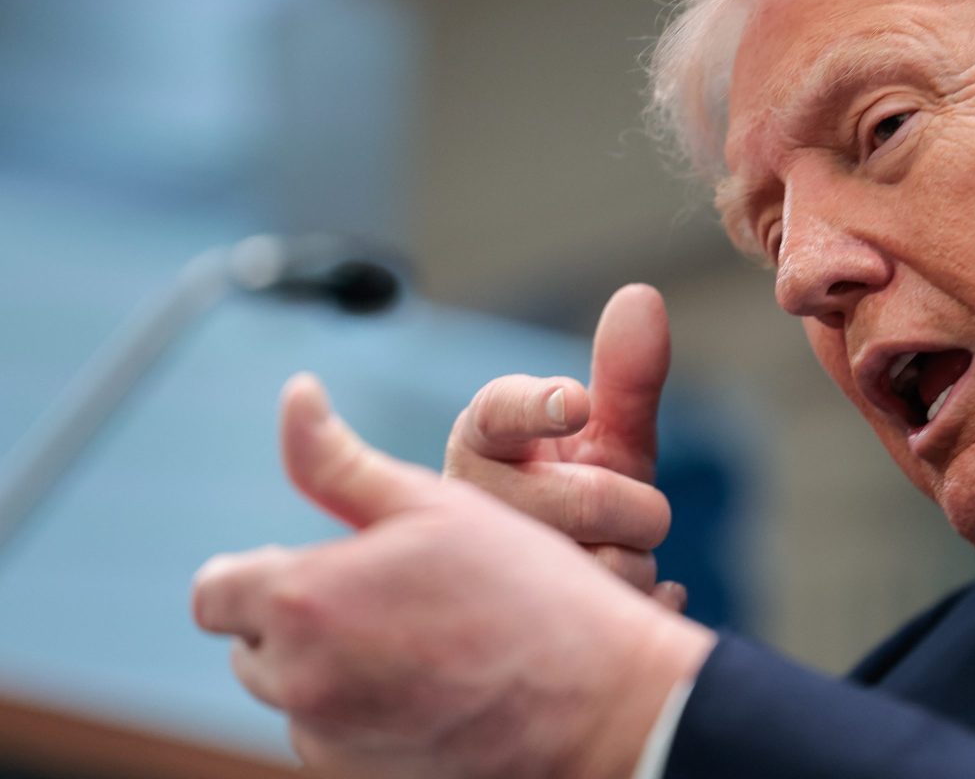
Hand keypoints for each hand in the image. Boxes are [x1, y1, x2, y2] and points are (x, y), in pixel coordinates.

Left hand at [192, 374, 714, 778]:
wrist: (598, 703)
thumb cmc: (525, 592)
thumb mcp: (435, 503)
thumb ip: (339, 458)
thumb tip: (295, 394)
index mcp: (303, 600)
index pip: (214, 592)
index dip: (257, 571)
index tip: (319, 562)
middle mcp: (299, 682)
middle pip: (251, 646)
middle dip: (298, 616)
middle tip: (388, 593)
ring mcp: (330, 742)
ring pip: (293, 694)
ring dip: (329, 666)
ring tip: (421, 639)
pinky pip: (333, 738)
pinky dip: (362, 711)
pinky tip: (433, 684)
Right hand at [444, 284, 685, 608]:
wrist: (545, 596)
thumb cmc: (568, 497)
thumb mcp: (601, 438)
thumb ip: (624, 376)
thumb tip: (641, 296)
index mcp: (481, 441)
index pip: (497, 414)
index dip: (535, 405)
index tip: (571, 400)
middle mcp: (470, 507)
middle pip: (587, 502)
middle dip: (633, 505)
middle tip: (622, 509)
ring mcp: (488, 580)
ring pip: (610, 569)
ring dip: (634, 562)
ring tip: (603, 558)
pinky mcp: (522, 637)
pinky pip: (623, 614)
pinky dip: (650, 600)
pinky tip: (627, 600)